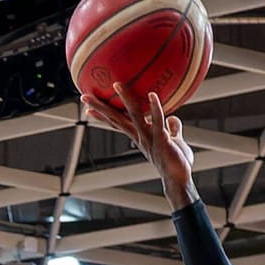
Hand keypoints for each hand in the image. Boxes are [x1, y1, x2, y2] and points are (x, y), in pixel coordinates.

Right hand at [82, 84, 196, 200]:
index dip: (102, 116)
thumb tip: (173, 118)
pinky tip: (152, 94)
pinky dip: (154, 108)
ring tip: (116, 85)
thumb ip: (172, 129)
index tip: (88, 109)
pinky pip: (157, 121)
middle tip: (85, 97)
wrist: (179, 180)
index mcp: (139, 137)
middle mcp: (140, 136)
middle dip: (100, 107)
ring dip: (125, 99)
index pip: (116, 124)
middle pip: (116, 119)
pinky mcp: (161, 139)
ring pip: (134, 115)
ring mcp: (149, 138)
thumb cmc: (175, 163)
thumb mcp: (172, 142)